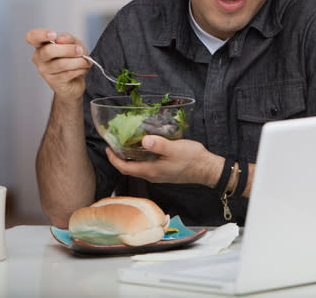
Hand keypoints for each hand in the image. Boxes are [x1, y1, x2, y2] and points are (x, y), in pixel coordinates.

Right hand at [25, 28, 89, 98]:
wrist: (75, 81)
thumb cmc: (71, 60)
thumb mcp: (73, 44)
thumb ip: (68, 38)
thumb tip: (61, 39)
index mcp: (41, 45)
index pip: (32, 37)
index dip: (41, 34)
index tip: (54, 35)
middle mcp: (39, 57)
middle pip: (49, 50)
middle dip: (68, 49)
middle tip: (80, 50)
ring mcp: (44, 70)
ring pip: (61, 63)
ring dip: (77, 61)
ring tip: (85, 61)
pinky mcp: (52, 81)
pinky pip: (67, 73)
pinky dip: (79, 69)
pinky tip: (83, 68)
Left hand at [106, 135, 221, 186]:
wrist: (207, 169)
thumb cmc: (192, 160)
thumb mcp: (175, 149)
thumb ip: (159, 145)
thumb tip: (143, 140)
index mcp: (151, 171)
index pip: (125, 168)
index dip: (113, 159)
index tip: (108, 148)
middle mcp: (153, 175)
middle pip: (130, 169)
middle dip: (119, 157)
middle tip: (115, 143)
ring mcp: (159, 174)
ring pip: (139, 167)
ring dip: (130, 157)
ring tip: (128, 143)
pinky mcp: (165, 171)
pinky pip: (147, 165)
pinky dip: (141, 157)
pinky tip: (146, 147)